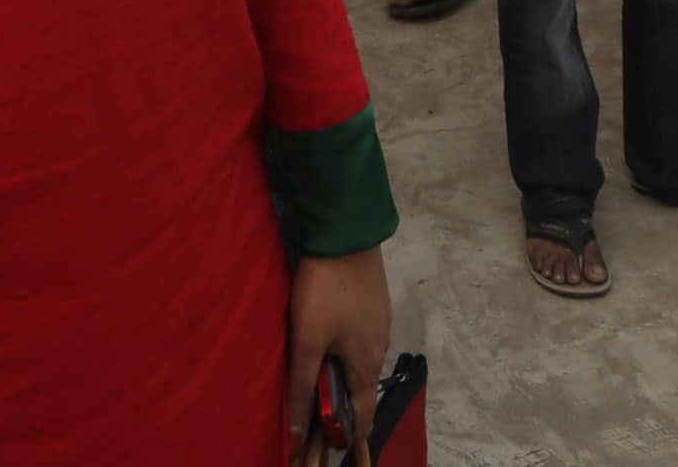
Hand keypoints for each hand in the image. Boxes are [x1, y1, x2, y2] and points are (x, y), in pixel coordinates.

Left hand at [282, 247, 390, 464]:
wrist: (345, 233)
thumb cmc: (325, 291)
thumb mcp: (307, 340)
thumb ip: (301, 386)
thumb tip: (297, 434)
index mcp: (367, 363)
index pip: (363, 414)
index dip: (346, 434)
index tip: (326, 445)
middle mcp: (379, 346)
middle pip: (359, 387)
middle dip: (336, 402)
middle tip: (306, 405)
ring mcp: (379, 321)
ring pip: (358, 360)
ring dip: (338, 372)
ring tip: (309, 371)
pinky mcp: (372, 301)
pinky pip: (358, 337)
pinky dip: (342, 348)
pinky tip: (323, 337)